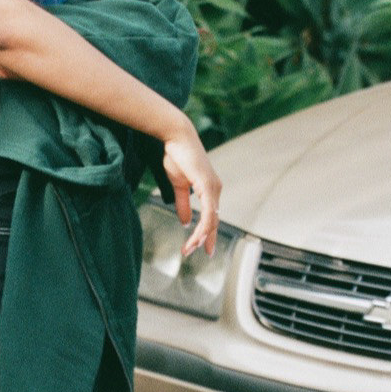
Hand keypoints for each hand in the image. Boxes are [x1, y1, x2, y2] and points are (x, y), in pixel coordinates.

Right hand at [161, 127, 222, 255]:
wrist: (176, 137)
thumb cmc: (177, 156)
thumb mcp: (178, 185)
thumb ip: (183, 203)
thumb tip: (185, 222)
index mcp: (210, 190)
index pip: (211, 217)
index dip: (206, 233)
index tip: (200, 247)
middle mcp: (215, 189)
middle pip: (214, 221)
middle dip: (206, 240)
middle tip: (202, 254)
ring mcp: (213, 187)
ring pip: (212, 219)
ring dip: (202, 236)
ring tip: (192, 248)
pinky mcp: (207, 185)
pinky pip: (209, 211)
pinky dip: (204, 225)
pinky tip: (199, 236)